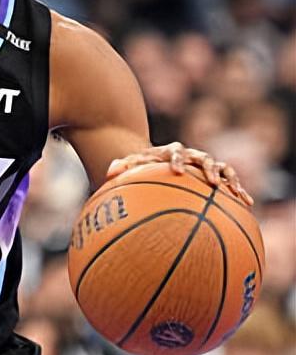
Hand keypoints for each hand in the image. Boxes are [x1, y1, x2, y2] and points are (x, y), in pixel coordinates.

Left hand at [106, 141, 252, 204]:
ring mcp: (205, 165)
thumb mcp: (130, 166)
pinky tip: (247, 203)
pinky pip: (230, 181)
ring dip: (228, 179)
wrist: (155, 163)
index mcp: (170, 152)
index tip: (177, 171)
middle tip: (212, 182)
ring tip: (235, 193)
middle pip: (204, 158)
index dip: (177, 160)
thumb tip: (108, 171)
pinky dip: (238, 189)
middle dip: (209, 168)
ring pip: (222, 168)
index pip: (175, 151)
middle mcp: (191, 156)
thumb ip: (121, 167)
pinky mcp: (215, 176)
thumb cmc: (141, 167)